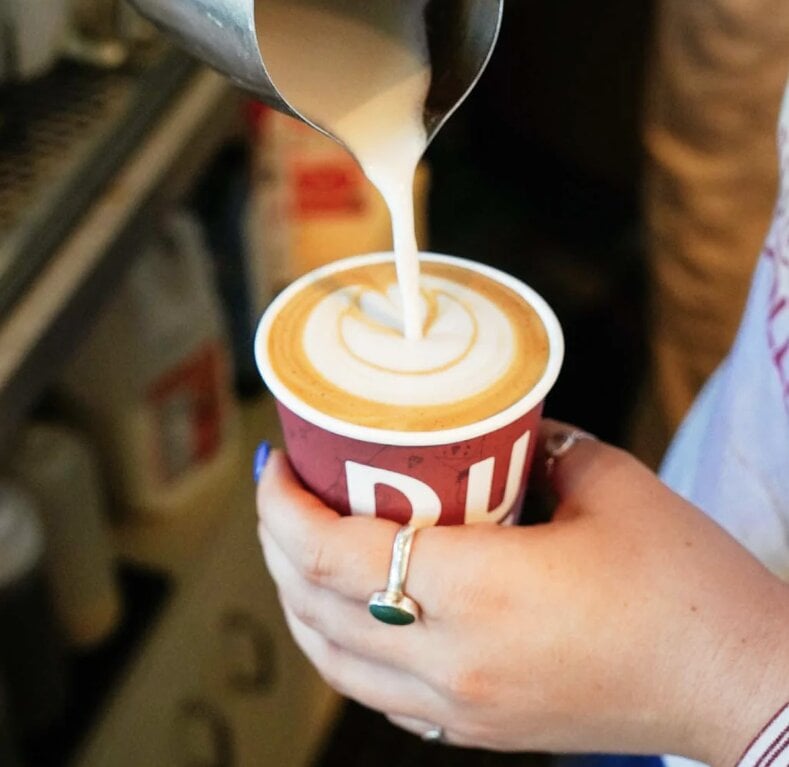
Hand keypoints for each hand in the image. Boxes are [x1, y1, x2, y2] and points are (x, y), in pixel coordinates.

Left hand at [256, 420, 788, 764]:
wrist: (736, 688)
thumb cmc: (687, 586)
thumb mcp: (610, 485)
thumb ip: (539, 448)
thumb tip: (494, 434)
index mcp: (481, 592)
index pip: (333, 554)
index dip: (281, 507)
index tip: (275, 464)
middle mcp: (452, 661)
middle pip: (314, 603)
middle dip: (276, 540)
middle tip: (284, 487)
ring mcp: (457, 707)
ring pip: (328, 656)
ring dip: (296, 594)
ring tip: (297, 540)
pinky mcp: (472, 729)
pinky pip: (370, 688)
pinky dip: (335, 641)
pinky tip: (345, 604)